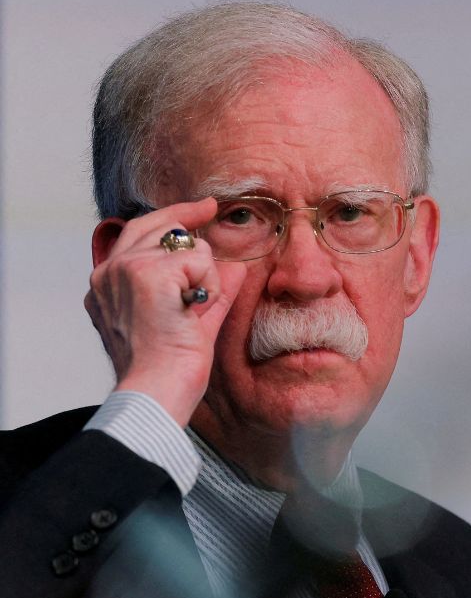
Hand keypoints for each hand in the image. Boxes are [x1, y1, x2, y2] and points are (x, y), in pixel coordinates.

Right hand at [84, 198, 246, 425]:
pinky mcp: (149, 273)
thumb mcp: (192, 324)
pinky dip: (209, 286)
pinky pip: (200, 260)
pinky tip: (193, 311)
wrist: (157, 390)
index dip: (171, 218)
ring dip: (204, 277)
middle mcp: (109, 272)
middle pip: (157, 224)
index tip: (199, 209)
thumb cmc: (168, 370)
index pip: (137, 234)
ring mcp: (127, 269)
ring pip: (185, 245)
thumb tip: (236, 268)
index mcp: (108, 286)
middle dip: (188, 216)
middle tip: (210, 207)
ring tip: (193, 312)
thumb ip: (210, 294)